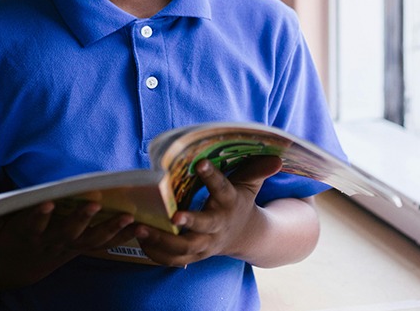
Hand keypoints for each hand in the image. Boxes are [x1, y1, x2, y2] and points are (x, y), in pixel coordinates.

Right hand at [0, 200, 138, 283]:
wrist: (20, 264)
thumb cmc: (7, 237)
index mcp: (26, 236)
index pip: (31, 226)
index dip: (38, 217)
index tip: (46, 204)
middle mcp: (50, 244)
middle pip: (67, 233)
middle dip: (80, 220)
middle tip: (94, 205)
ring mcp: (69, 248)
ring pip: (92, 240)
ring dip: (110, 230)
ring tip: (128, 218)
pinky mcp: (82, 248)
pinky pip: (105, 244)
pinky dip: (122, 236)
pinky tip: (141, 227)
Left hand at [134, 156, 283, 266]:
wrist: (245, 236)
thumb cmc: (240, 202)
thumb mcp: (250, 185)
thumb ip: (257, 170)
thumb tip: (278, 158)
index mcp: (229, 203)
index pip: (222, 188)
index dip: (212, 176)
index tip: (199, 162)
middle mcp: (218, 225)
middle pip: (204, 227)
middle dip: (189, 222)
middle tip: (171, 215)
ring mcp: (206, 243)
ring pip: (185, 248)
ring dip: (162, 240)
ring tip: (141, 227)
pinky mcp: (195, 255)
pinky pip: (174, 260)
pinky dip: (157, 254)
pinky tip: (140, 241)